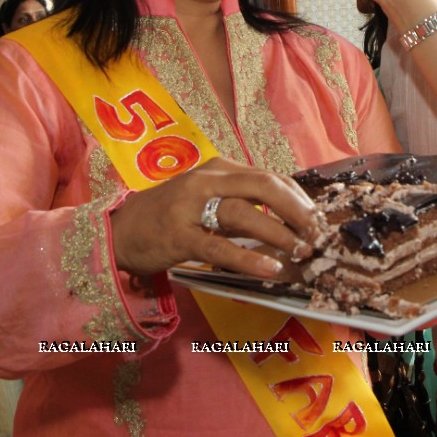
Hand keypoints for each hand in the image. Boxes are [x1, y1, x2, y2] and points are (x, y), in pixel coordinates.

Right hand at [109, 156, 320, 278]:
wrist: (120, 230)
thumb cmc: (170, 215)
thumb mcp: (207, 197)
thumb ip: (241, 202)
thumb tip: (287, 221)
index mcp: (218, 168)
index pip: (268, 177)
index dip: (298, 198)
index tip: (316, 219)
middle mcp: (207, 180)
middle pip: (263, 186)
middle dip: (297, 210)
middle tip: (317, 233)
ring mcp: (190, 206)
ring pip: (244, 214)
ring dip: (279, 234)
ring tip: (301, 252)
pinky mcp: (179, 235)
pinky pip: (220, 247)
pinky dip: (248, 258)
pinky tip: (270, 268)